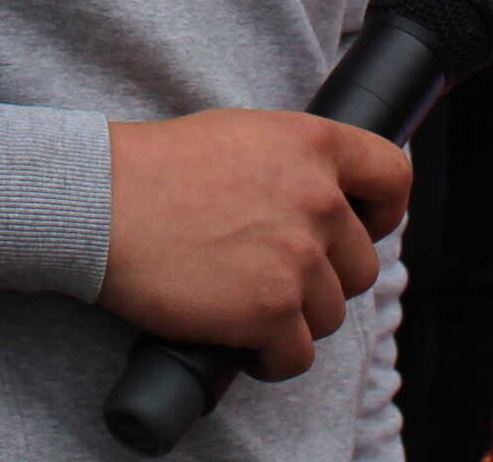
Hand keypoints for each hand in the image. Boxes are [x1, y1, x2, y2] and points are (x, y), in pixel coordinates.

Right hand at [97, 109, 410, 381]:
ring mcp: (298, 256)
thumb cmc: (155, 168)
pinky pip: (295, 356)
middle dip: (322, 279)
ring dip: (291, 319)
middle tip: (270, 276)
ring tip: (241, 304)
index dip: (383, 212)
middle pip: (362, 265)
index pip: (393, 177)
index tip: (362, 228)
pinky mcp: (271, 309)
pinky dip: (268, 358)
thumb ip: (292, 163)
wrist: (100, 202)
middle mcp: (318, 198)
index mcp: (312, 144)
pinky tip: (236, 339)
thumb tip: (323, 199)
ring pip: (330, 315)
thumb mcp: (240, 135)